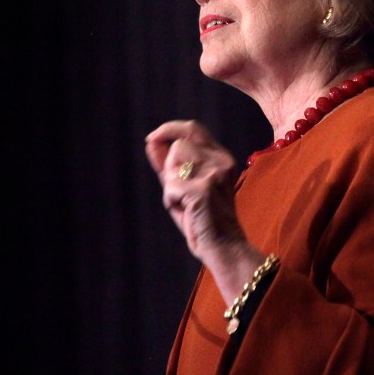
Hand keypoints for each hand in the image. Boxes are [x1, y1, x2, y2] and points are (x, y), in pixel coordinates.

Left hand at [145, 120, 244, 260]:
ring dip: (171, 186)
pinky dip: (171, 201)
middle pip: (178, 146)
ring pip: (173, 165)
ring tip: (187, 203)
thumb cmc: (202, 218)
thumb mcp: (184, 185)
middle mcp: (222, 161)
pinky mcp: (204, 189)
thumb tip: (151, 140)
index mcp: (222, 157)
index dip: (169, 130)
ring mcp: (214, 174)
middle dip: (170, 168)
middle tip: (182, 192)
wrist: (222, 246)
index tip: (152, 138)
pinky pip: (170, 187)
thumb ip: (169, 162)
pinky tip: (187, 212)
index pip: (193, 129)